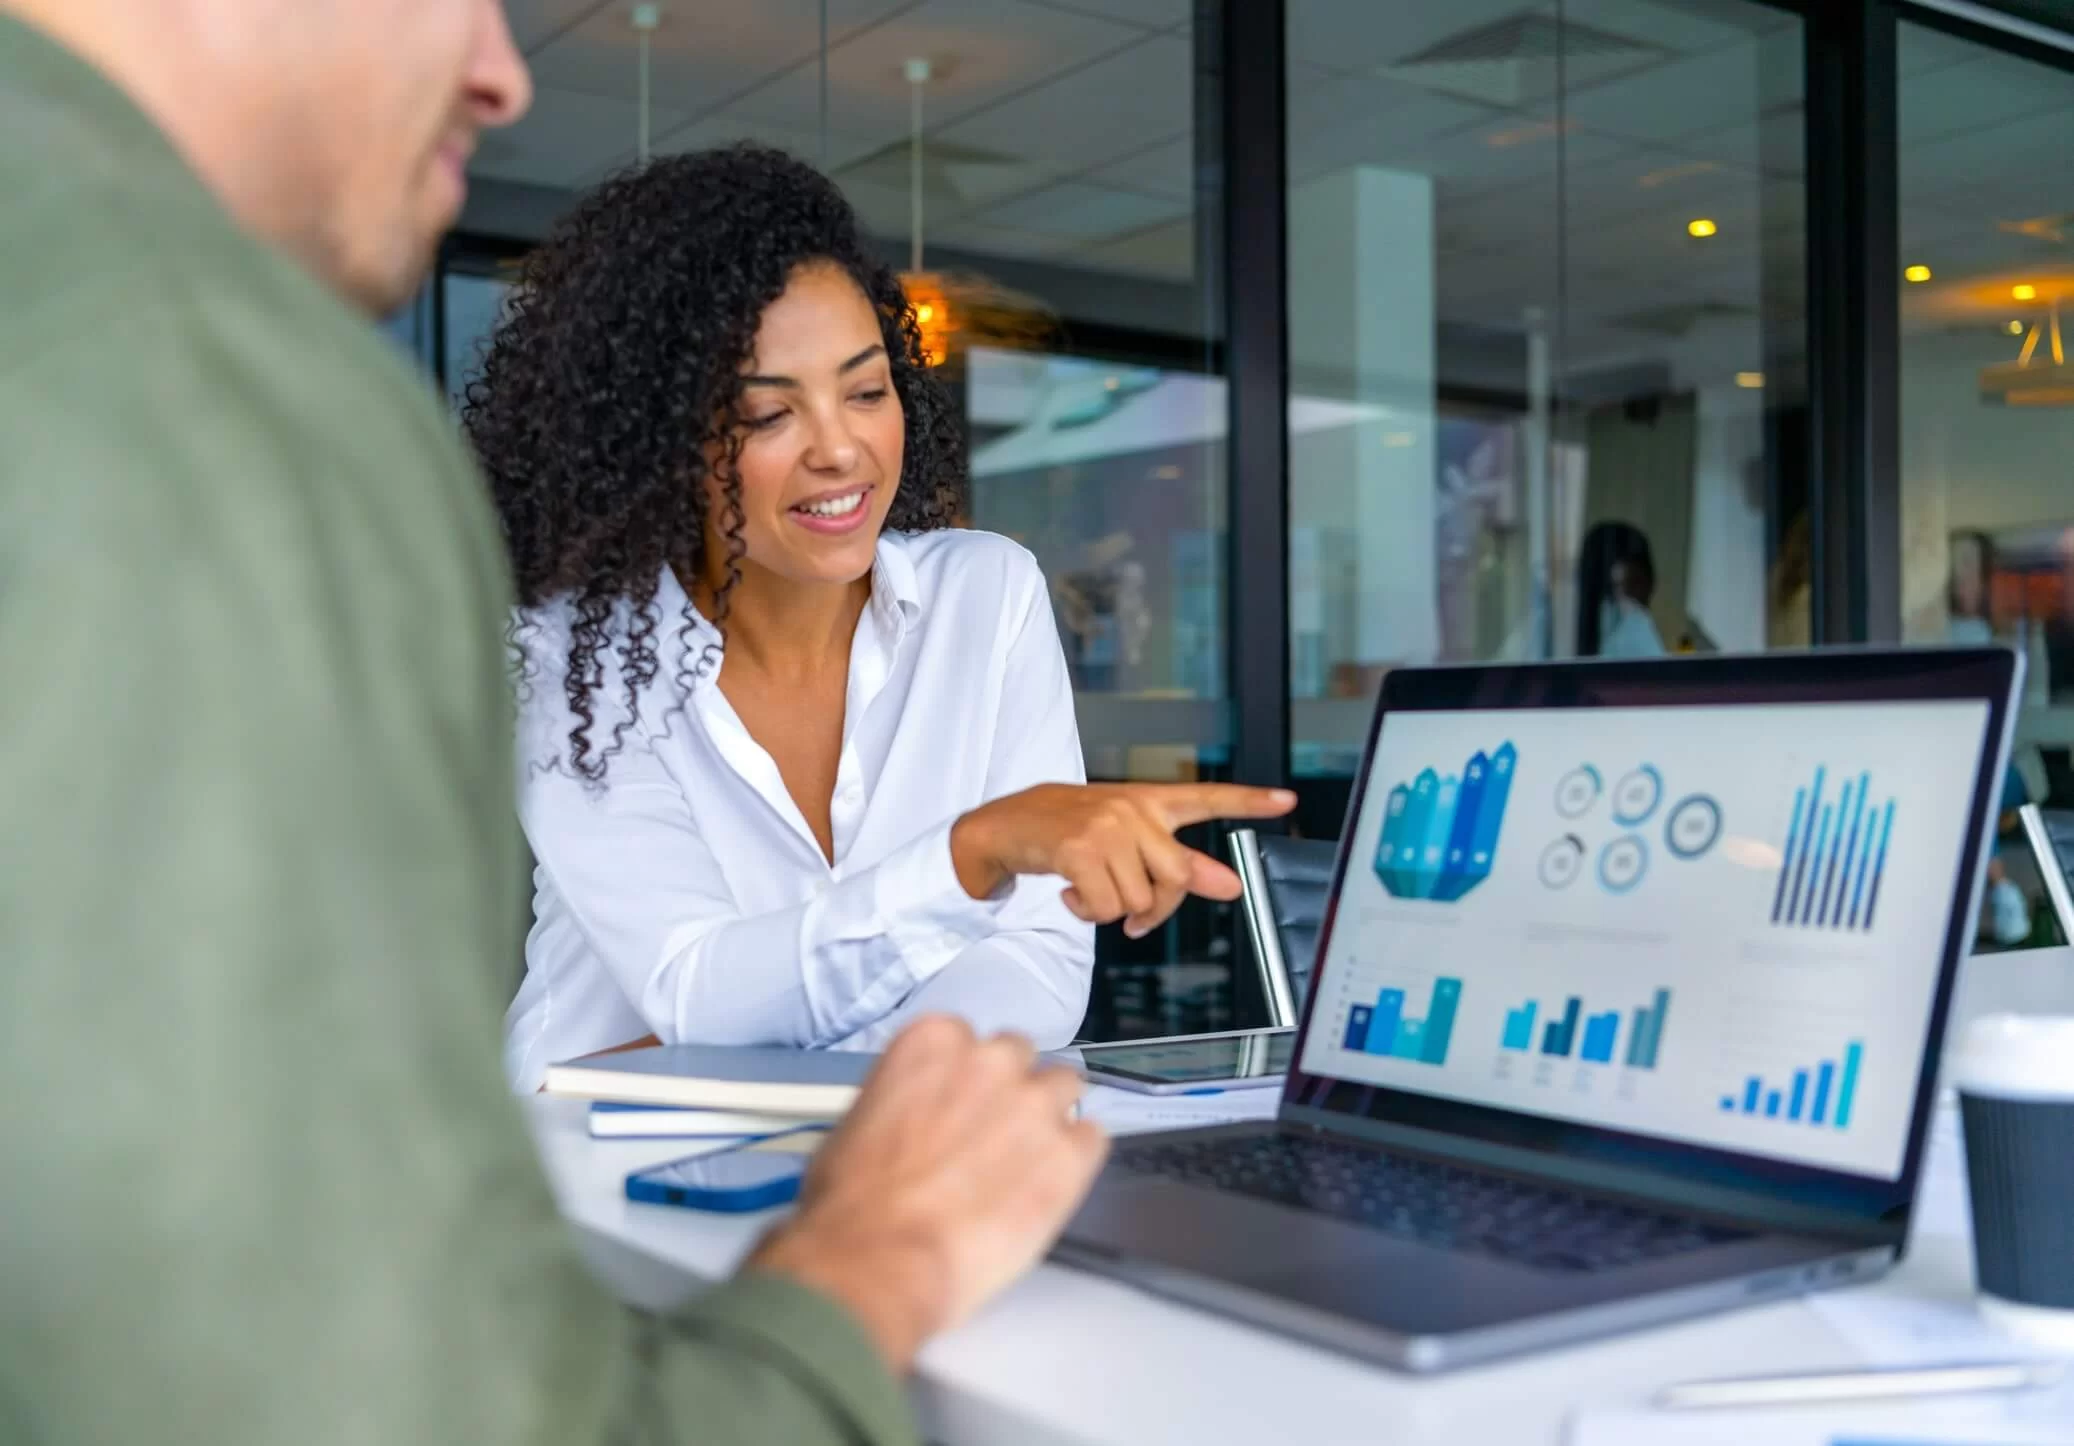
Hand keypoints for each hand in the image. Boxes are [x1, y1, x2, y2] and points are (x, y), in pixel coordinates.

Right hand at [745, 1016, 1106, 1370]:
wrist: (879, 1261)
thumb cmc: (853, 1206)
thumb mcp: (858, 1125)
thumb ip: (905, 1100)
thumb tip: (917, 1117)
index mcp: (933, 1042)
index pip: (970, 1039)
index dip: (967, 1079)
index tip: (962, 1104)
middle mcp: (989, 1062)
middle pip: (1021, 1057)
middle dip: (1010, 1092)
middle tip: (994, 1135)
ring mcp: (1035, 1106)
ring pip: (1065, 1089)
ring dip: (1049, 1117)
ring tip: (1028, 1162)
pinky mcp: (1068, 1156)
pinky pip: (1093, 1140)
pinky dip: (1076, 1160)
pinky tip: (1051, 1186)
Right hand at [949, 782, 1296, 936]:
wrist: (1004, 825)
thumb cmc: (1066, 831)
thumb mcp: (1125, 840)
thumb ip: (1178, 862)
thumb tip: (1230, 884)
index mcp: (1148, 801)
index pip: (1207, 797)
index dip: (1250, 801)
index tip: (1287, 800)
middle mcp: (1133, 809)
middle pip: (1178, 877)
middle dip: (1156, 906)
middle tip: (1131, 911)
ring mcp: (1106, 826)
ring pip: (1139, 899)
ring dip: (1112, 910)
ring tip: (1088, 889)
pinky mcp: (1079, 849)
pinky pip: (1106, 907)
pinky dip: (1088, 912)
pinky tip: (1071, 891)